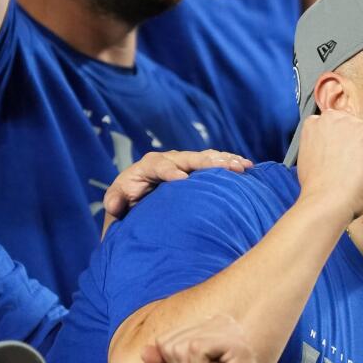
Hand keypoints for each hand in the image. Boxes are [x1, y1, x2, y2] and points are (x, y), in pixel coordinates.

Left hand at [103, 149, 253, 221]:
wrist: (141, 192)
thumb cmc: (129, 198)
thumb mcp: (118, 201)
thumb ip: (116, 200)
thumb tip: (114, 204)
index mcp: (149, 165)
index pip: (159, 165)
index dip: (169, 171)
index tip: (182, 179)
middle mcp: (170, 159)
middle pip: (189, 158)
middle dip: (207, 162)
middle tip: (225, 168)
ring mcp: (186, 161)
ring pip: (206, 158)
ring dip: (225, 161)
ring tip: (242, 166)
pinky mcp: (198, 166)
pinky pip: (216, 161)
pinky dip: (231, 162)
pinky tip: (248, 166)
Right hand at [294, 110, 362, 223]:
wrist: (326, 200)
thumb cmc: (320, 188)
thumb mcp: (311, 156)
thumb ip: (324, 143)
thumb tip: (337, 146)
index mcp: (317, 122)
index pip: (340, 126)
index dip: (344, 146)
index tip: (341, 160)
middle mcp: (334, 117)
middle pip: (358, 128)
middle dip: (358, 146)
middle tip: (348, 169)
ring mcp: (353, 124)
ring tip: (356, 171)